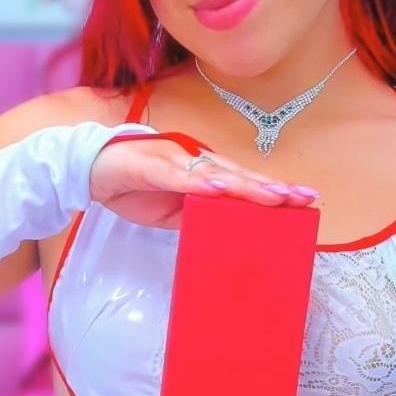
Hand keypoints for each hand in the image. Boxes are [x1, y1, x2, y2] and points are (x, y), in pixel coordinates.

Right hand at [89, 136, 316, 229]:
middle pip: (240, 176)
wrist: (91, 168)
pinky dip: (197, 183)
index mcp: (203, 173)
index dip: (273, 191)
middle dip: (271, 189)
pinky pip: (179, 176)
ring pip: (217, 174)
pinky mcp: (153, 165)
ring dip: (245, 186)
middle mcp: (196, 162)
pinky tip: (217, 190)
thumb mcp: (173, 211)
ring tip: (272, 197)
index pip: (244, 183)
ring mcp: (177, 162)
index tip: (304, 201)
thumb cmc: (135, 186)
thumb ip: (199, 216)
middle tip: (302, 199)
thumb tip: (226, 233)